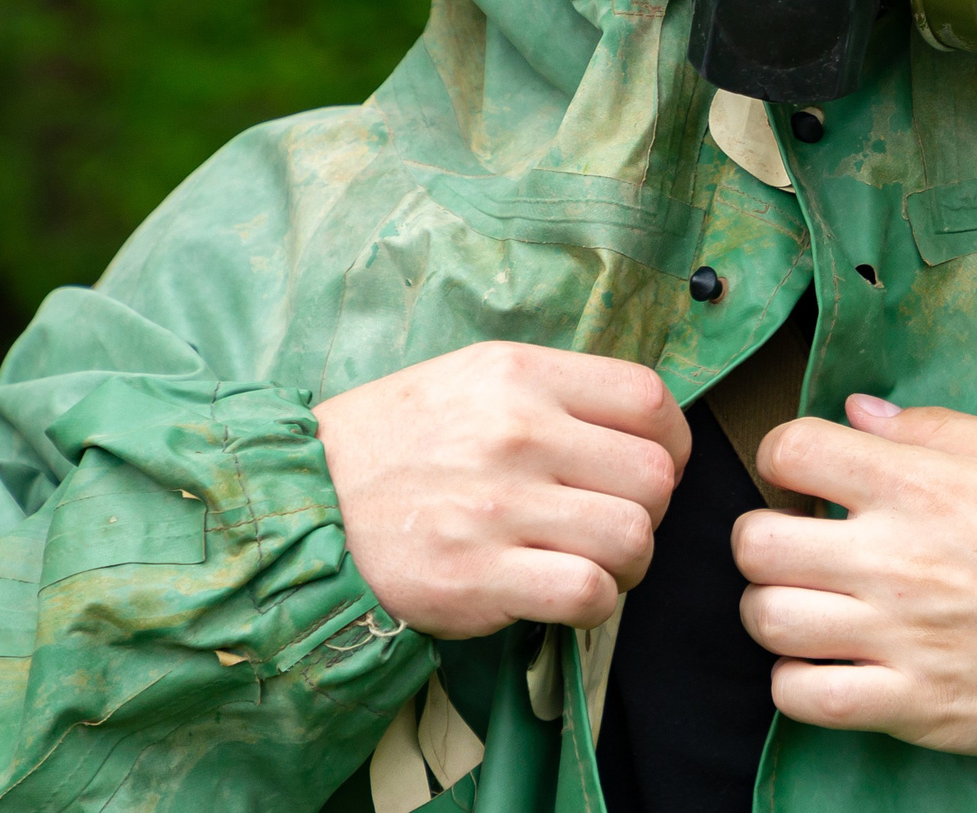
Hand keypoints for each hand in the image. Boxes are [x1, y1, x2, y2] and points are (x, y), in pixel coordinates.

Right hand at [314, 341, 690, 639]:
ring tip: (591, 562)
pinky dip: (593, 603)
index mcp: (519, 372)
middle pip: (653, 476)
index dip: (670, 444)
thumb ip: (557, 393)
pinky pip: (588, 593)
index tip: (652, 469)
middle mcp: (515, 431)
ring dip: (627, 564)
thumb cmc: (400, 441)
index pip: (649, 399)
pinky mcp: (478, 576)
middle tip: (614, 523)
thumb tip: (644, 431)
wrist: (306, 500)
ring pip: (631, 538)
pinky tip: (563, 594)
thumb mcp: (474, 378)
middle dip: (650, 511)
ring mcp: (497, 505)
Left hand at [734, 396, 976, 763]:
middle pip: (755, 542)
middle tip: (799, 544)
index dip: (785, 455)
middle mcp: (896, 559)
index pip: (791, 448)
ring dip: (773, 609)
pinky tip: (827, 664)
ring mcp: (900, 638)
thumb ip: (936, 428)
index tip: (807, 474)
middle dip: (763, 536)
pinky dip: (796, 682)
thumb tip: (860, 412)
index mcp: (921, 485)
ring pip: (766, 620)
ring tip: (810, 605)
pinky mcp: (913, 707)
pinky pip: (803, 699)